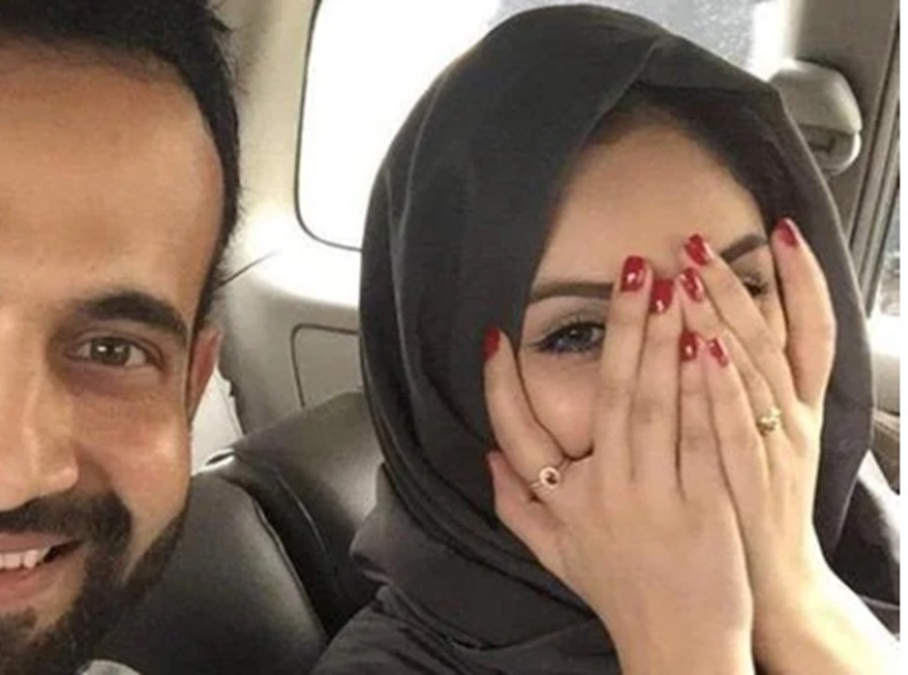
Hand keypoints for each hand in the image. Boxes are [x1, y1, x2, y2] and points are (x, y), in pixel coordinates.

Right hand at [485, 256, 751, 673]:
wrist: (679, 646)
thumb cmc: (617, 595)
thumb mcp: (554, 555)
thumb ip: (516, 506)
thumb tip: (486, 457)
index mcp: (560, 504)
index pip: (515, 434)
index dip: (500, 386)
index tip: (494, 337)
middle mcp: (603, 496)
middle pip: (608, 399)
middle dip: (619, 328)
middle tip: (629, 270)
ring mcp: (656, 499)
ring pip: (655, 408)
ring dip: (664, 343)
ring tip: (673, 287)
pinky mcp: (706, 506)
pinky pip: (701, 438)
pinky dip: (703, 390)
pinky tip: (708, 346)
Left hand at [679, 221, 896, 673]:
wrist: (768, 586)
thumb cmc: (753, 508)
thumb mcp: (759, 442)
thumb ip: (739, 390)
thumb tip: (719, 334)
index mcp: (797, 408)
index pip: (812, 331)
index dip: (803, 281)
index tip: (781, 231)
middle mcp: (794, 420)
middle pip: (773, 340)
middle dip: (739, 287)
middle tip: (704, 243)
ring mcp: (776, 449)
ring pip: (755, 373)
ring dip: (725, 322)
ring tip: (697, 276)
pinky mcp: (750, 480)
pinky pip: (736, 426)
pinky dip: (722, 387)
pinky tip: (704, 351)